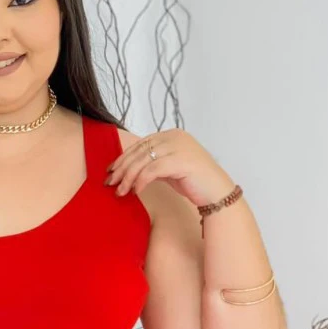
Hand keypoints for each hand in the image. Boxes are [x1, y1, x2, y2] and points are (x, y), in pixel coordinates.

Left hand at [104, 128, 235, 206]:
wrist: (217, 193)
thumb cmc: (194, 182)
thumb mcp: (169, 168)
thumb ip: (152, 163)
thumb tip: (127, 169)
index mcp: (172, 135)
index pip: (141, 144)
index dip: (124, 157)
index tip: (111, 170)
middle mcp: (175, 137)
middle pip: (139, 151)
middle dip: (122, 168)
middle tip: (110, 182)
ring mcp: (178, 147)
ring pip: (143, 161)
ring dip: (128, 178)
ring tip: (120, 191)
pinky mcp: (180, 161)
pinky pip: (152, 170)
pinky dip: (140, 181)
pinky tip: (135, 191)